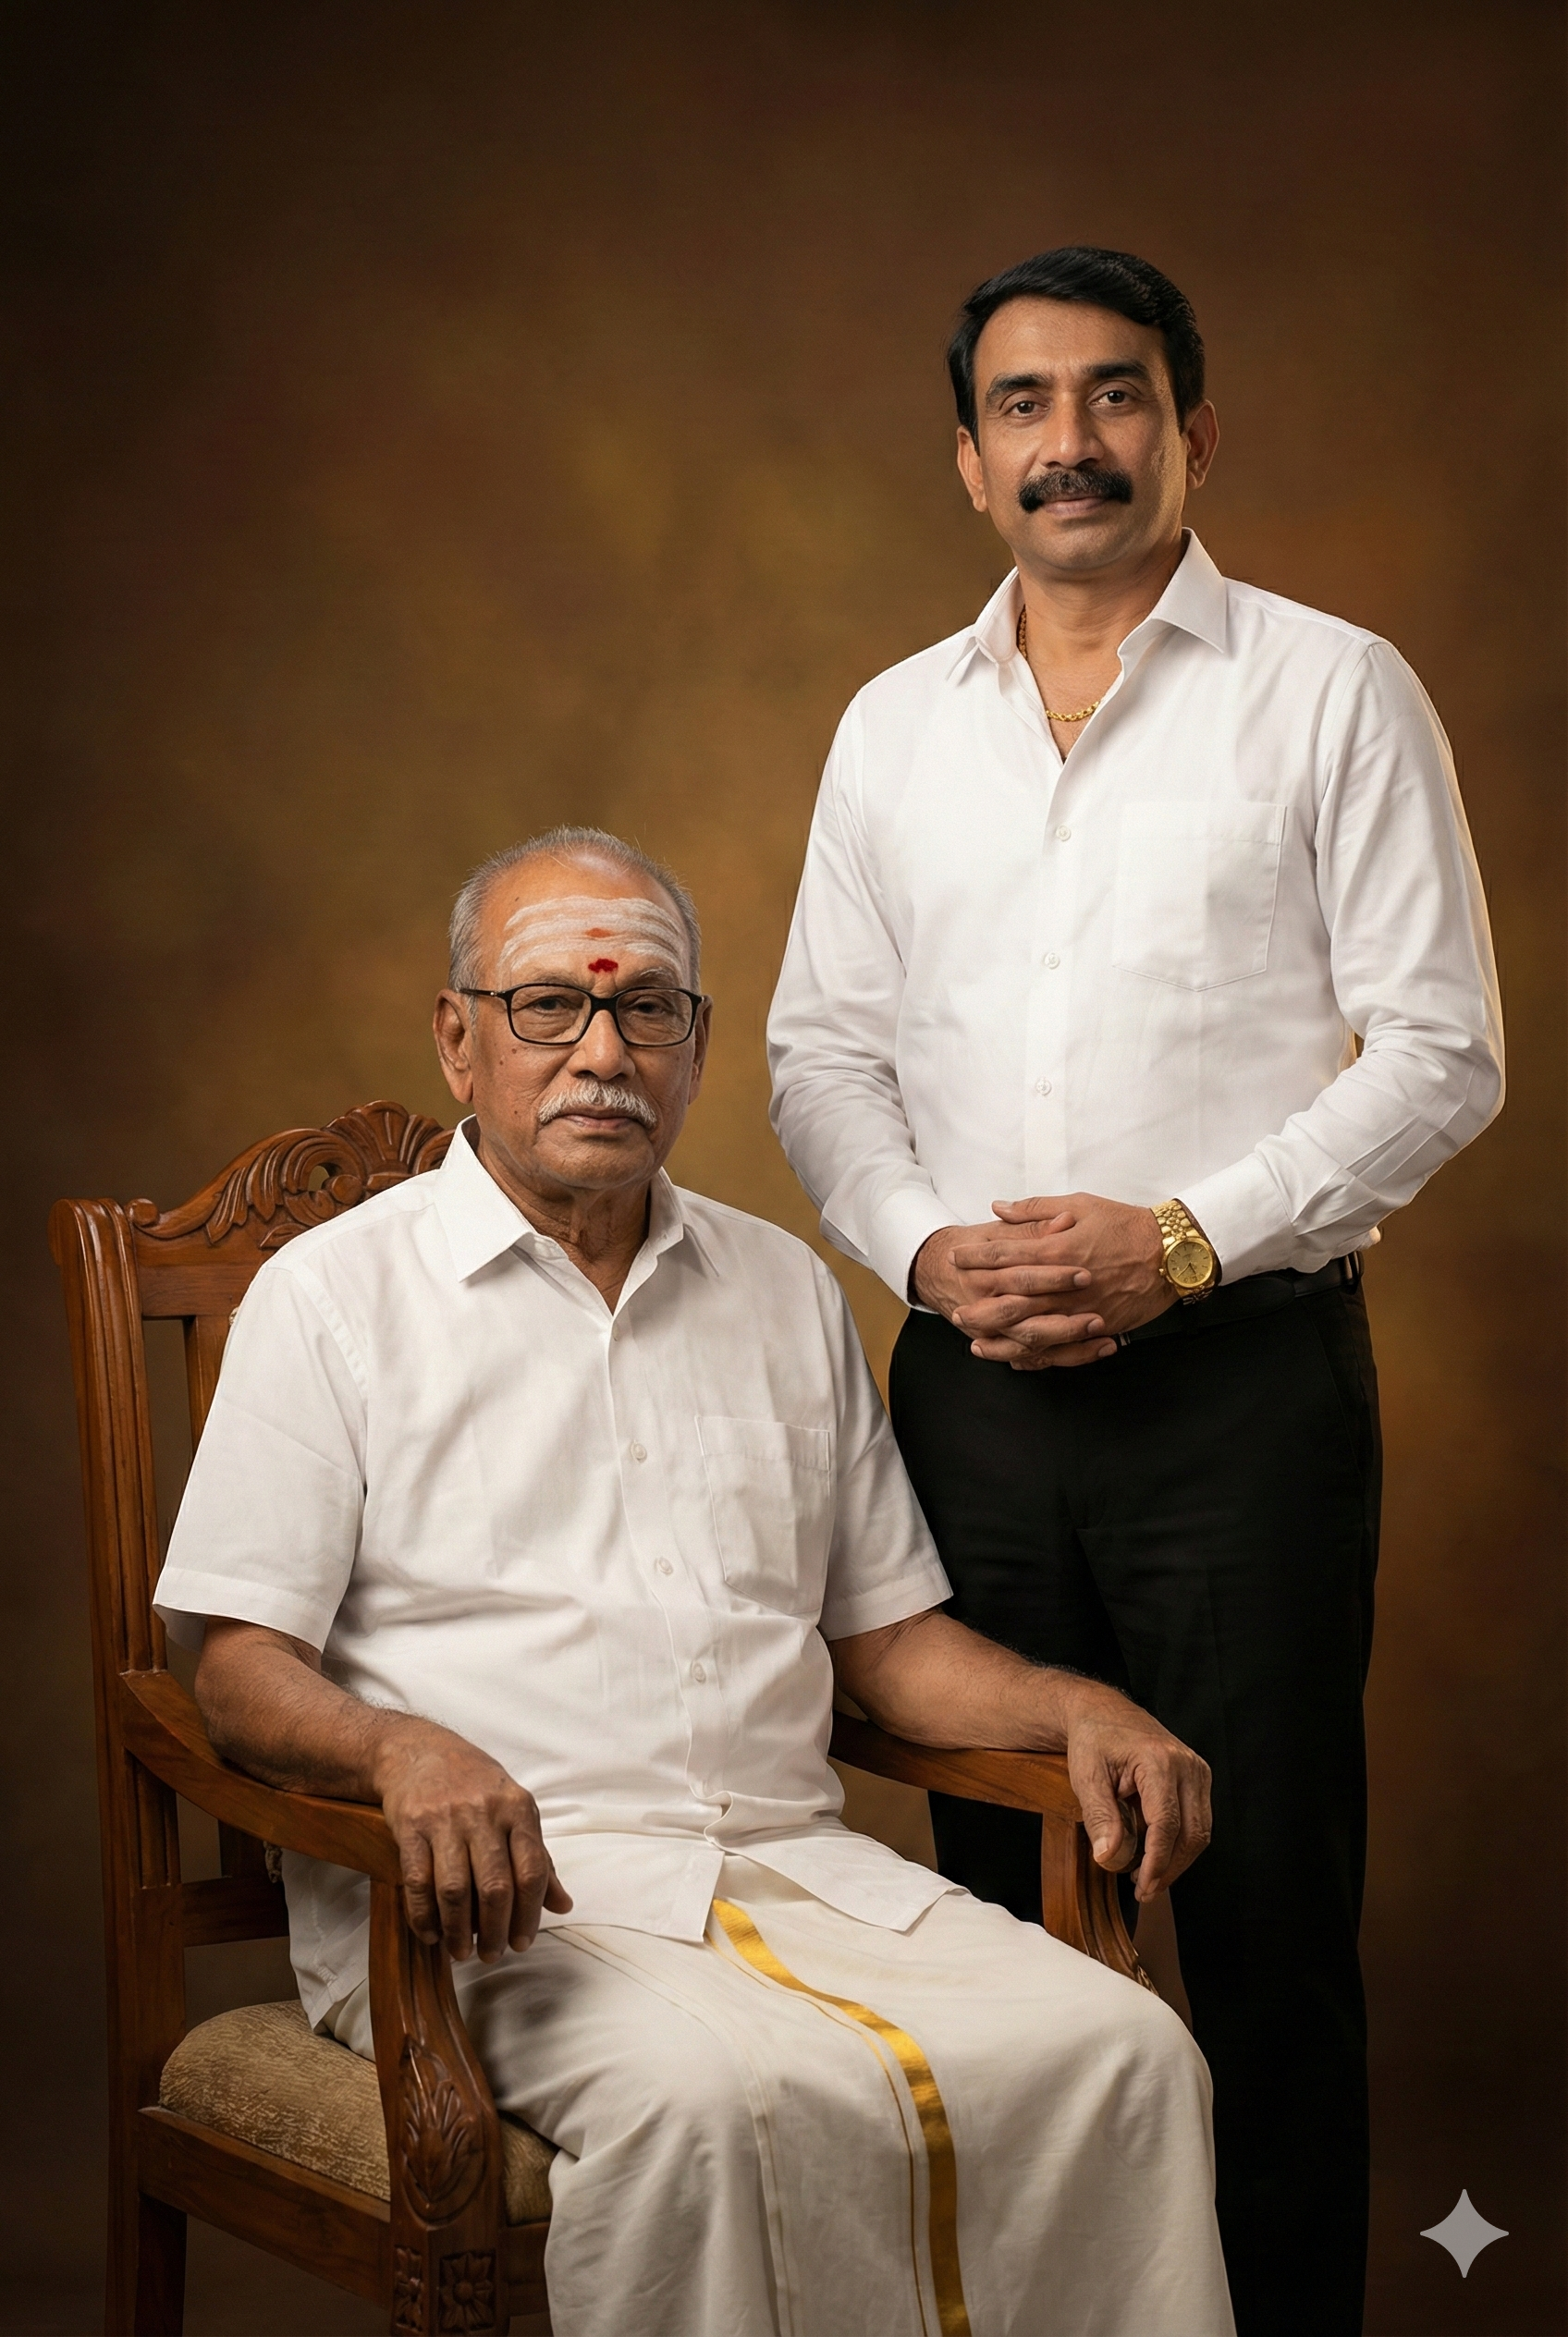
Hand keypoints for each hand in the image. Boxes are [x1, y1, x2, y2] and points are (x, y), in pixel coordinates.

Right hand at [373, 1718, 572, 1962]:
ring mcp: (445, 1819)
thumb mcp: (515, 1811)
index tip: (522, 1943)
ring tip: (461, 1952)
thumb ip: (539, 1859)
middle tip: (492, 1954)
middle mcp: (484, 1813)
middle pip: (495, 1887)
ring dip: (459, 1930)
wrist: (418, 1750)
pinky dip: (424, 1916)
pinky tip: (432, 1933)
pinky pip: (418, 1881)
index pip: (532, 1871)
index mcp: (518, 1809)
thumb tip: (563, 1905)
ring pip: (455, 1890)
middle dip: (495, 1931)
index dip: (529, 1914)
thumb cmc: (475, 1786)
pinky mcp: (410, 1826)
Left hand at [920, 1193, 1172, 1369]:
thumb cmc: (1126, 1224)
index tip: (955, 1257)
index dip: (977, 1257)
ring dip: (1001, 1338)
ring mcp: (1080, 1310)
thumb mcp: (1081, 1204)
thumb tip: (1000, 1208)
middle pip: (1011, 1299)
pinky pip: (1060, 1348)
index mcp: (1057, 1250)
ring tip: (976, 1342)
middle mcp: (1064, 1284)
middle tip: (955, 1311)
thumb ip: (1035, 1209)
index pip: (1005, 1255)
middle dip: (980, 1306)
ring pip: (1031, 1330)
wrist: (1173, 1253)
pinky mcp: (1097, 1327)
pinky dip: (1037, 1356)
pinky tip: (1018, 1359)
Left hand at [1058, 1680, 1212, 1901]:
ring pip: (1200, 1831)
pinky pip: (1198, 1820)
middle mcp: (1187, 1764)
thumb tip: (1109, 1858)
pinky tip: (1158, 1856)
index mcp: (1159, 1761)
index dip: (1156, 1862)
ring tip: (1148, 1879)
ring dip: (1178, 1861)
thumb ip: (1099, 1817)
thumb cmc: (1093, 1740)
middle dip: (1170, 1868)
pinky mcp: (1198, 1777)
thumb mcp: (1086, 1777)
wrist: (1103, 1712)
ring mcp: (1197, 1770)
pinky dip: (1181, 1844)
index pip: (1166, 1824)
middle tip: (1144, 1890)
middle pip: (1191, 1832)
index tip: (1142, 1887)